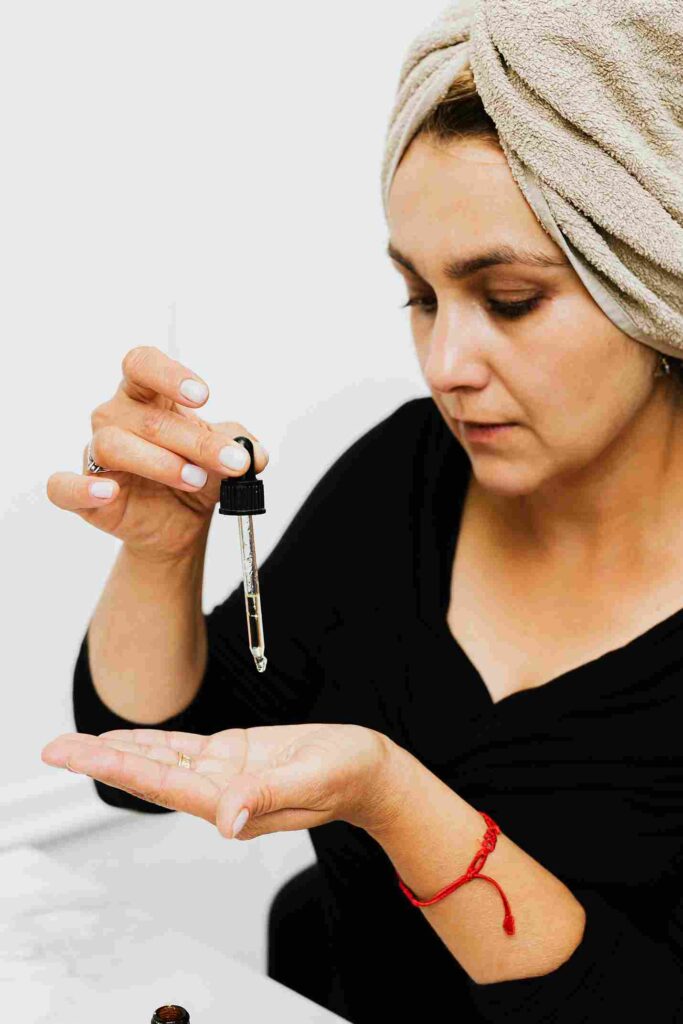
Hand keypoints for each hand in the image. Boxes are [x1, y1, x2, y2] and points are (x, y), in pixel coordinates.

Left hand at [40, 722, 399, 839]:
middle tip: (55, 747)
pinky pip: (185, 749)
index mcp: (233, 803)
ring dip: (118, 751)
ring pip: (160, 761)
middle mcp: (219, 792)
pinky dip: (154, 742)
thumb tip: (226, 818)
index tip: (80, 755)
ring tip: (77, 742)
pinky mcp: (234, 756)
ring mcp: (225, 774)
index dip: (118, 768)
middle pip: (149, 775)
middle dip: (100, 761)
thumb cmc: (347, 776)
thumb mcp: (312, 781)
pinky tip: (128, 737)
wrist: (368, 770)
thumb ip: (267, 798)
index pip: (164, 785)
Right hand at [45, 344, 269, 564]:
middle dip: (195, 440)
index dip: (169, 375)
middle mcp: (117, 418)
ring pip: (113, 445)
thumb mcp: (228, 457)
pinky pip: (65, 486)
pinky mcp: (83, 493)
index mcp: (147, 396)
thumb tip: (256, 453)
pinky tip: (108, 491)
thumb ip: (243, 447)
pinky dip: (82, 487)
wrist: (180, 522)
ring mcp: (97, 455)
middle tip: (232, 461)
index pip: (142, 365)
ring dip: (160, 463)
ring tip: (195, 480)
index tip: (203, 395)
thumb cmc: (196, 474)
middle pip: (146, 417)